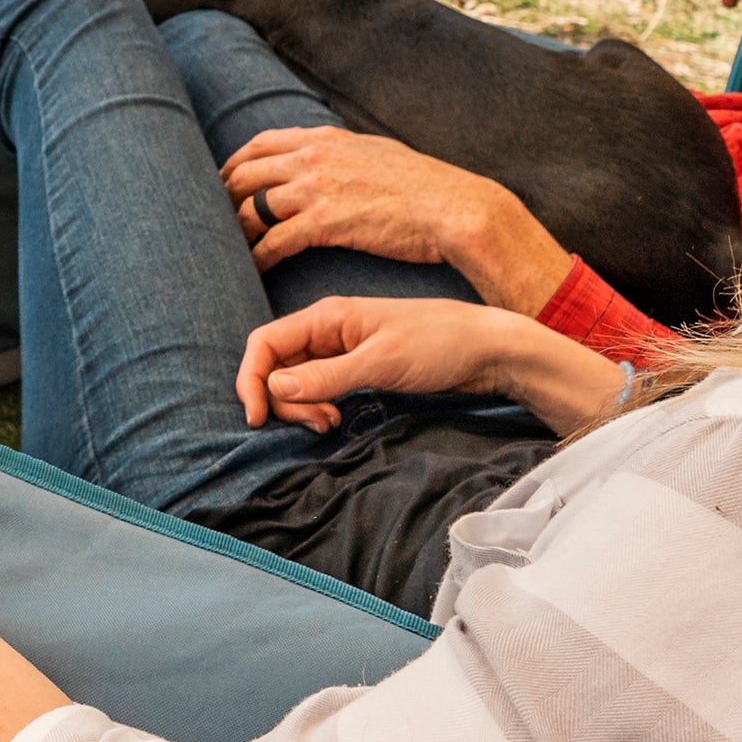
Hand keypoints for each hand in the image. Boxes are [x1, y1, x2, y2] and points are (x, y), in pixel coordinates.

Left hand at [222, 127, 572, 315]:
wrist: (453, 207)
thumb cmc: (424, 186)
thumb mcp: (377, 153)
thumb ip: (345, 153)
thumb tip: (331, 155)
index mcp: (325, 138)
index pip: (260, 144)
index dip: (235, 164)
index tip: (223, 183)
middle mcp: (313, 157)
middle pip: (245, 174)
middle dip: (222, 197)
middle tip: (210, 220)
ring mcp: (316, 188)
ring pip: (253, 208)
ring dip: (234, 231)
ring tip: (223, 251)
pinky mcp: (324, 223)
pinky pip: (273, 241)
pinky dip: (256, 257)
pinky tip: (250, 270)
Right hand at [237, 297, 627, 437]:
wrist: (489, 350)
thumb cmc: (439, 345)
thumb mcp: (380, 363)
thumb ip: (325, 376)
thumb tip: (274, 387)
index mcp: (326, 317)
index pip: (265, 342)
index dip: (251, 379)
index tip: (257, 419)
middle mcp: (327, 330)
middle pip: (276, 365)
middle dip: (284, 399)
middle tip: (319, 424)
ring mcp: (341, 349)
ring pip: (296, 379)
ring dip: (302, 405)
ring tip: (331, 423)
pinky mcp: (357, 367)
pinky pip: (319, 387)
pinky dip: (319, 405)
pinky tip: (338, 418)